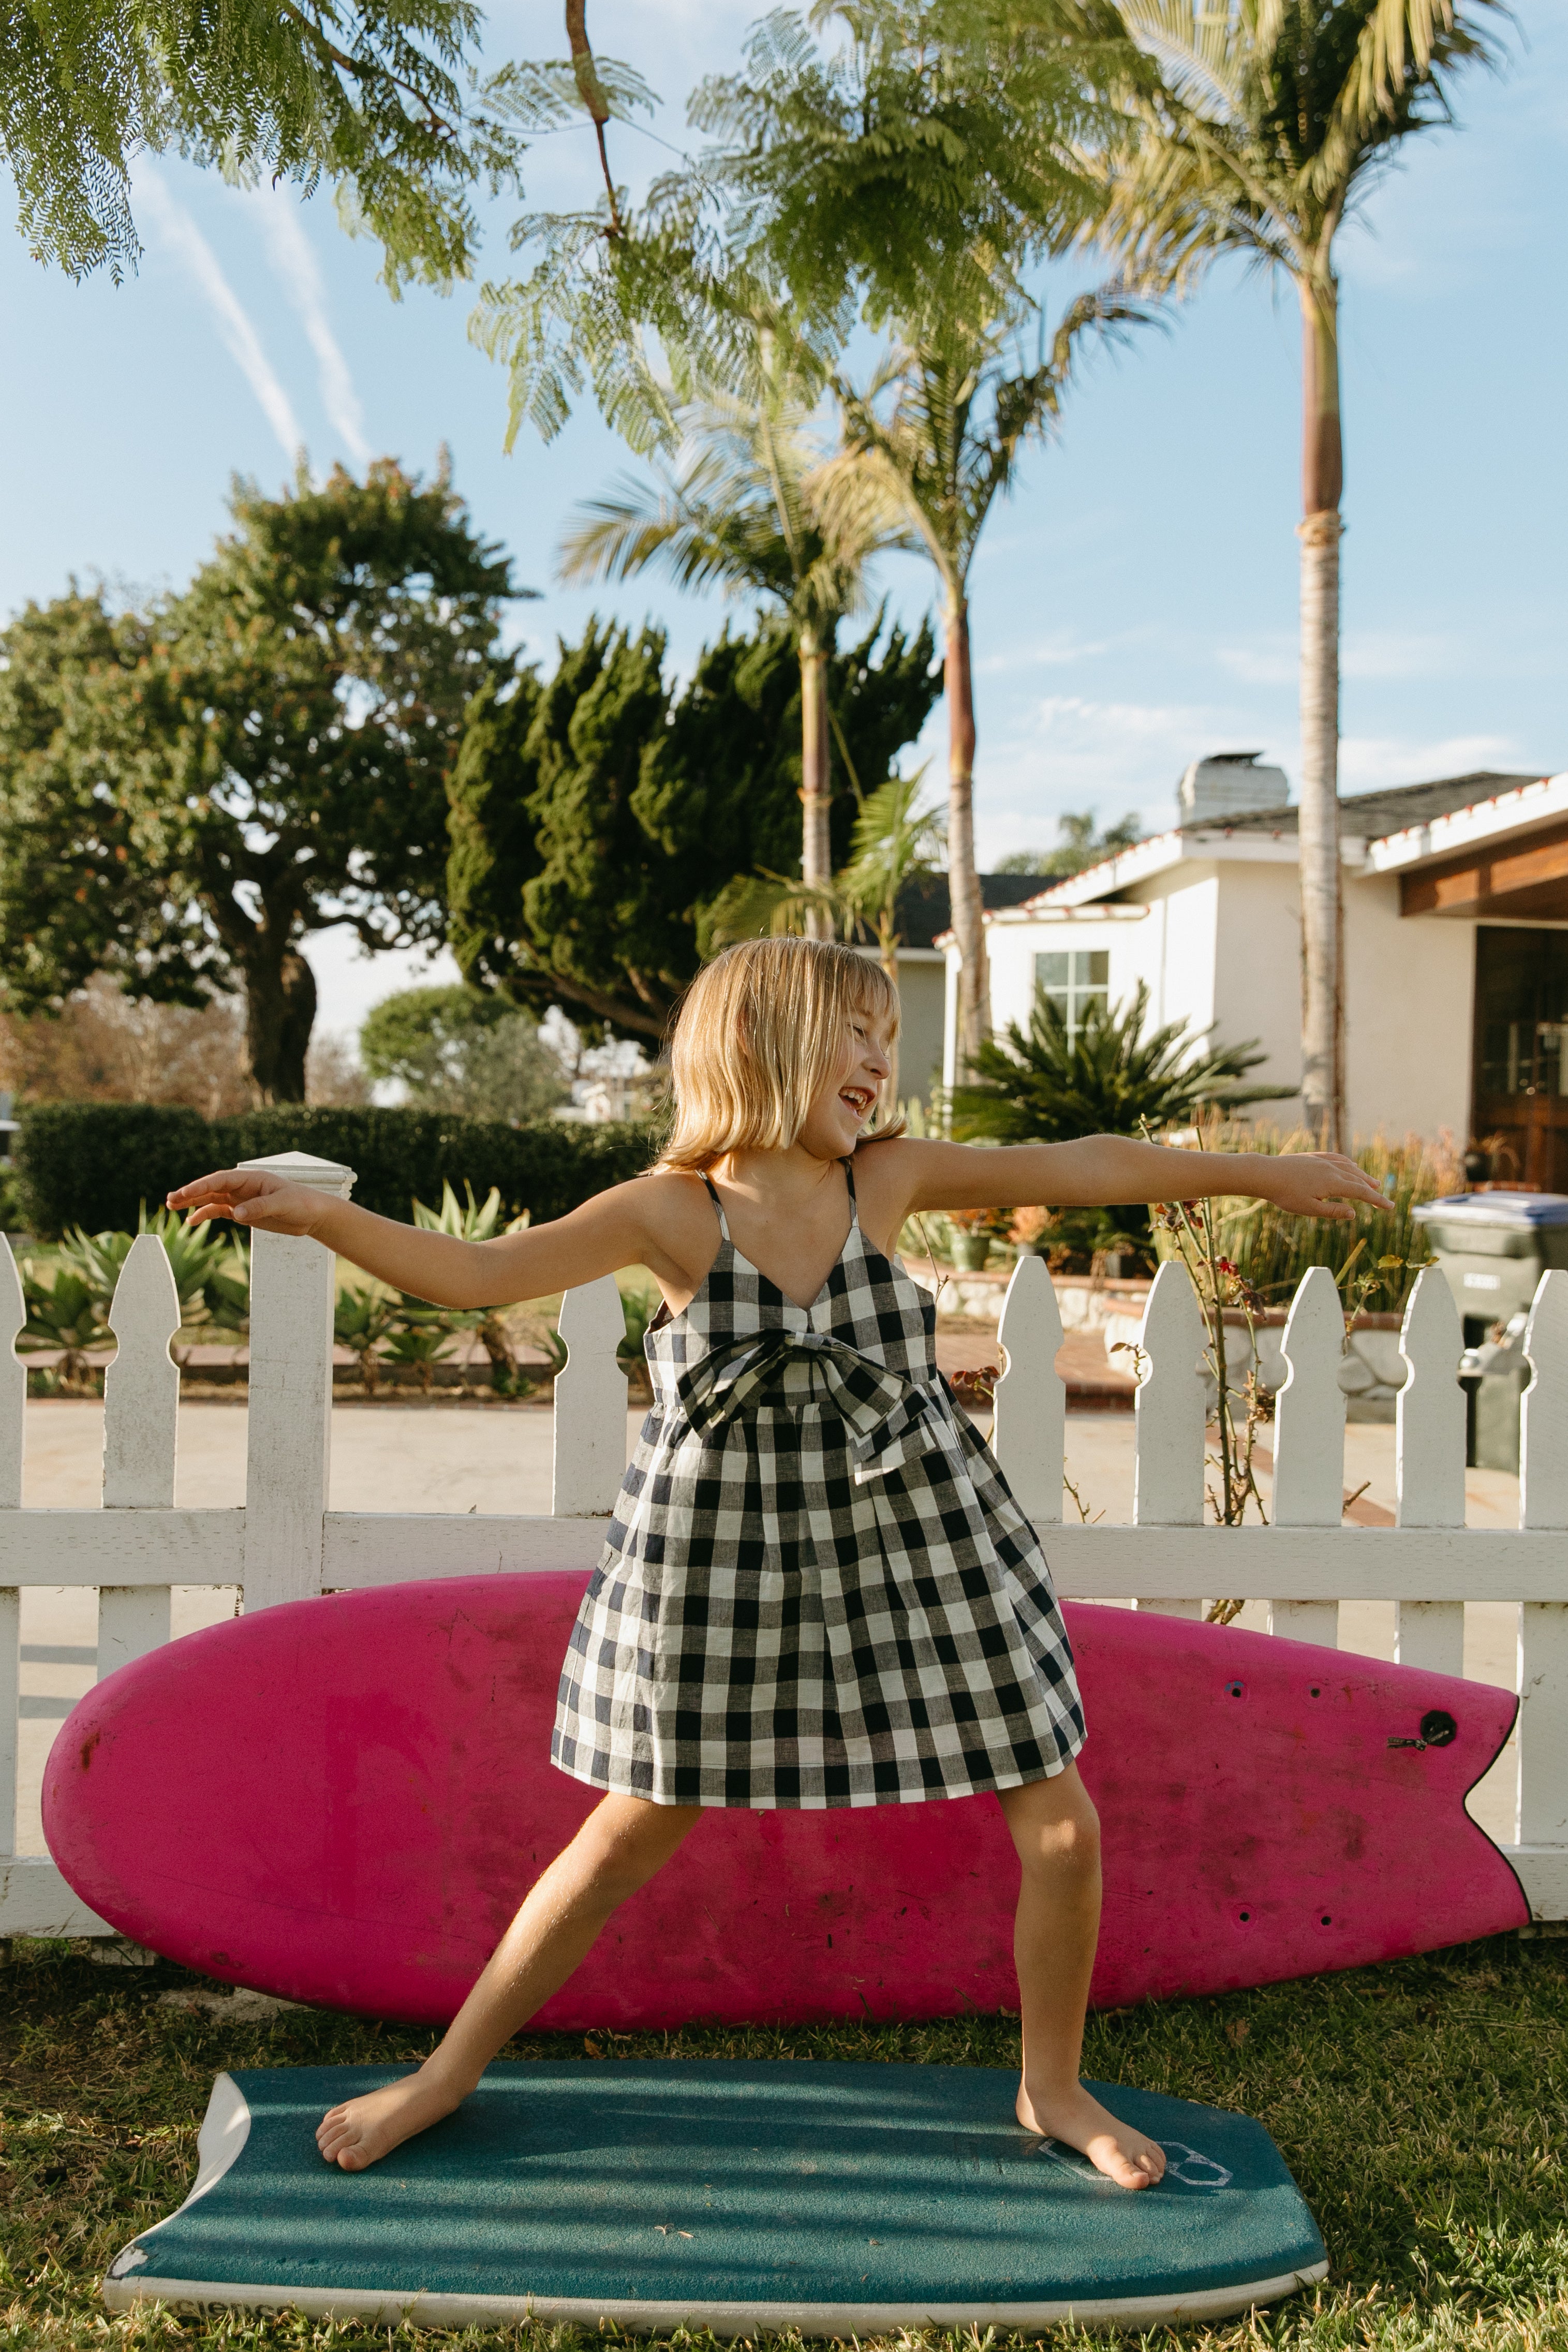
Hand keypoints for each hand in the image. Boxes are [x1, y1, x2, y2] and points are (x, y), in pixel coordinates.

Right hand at [166, 1168, 324, 1237]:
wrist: (313, 1215)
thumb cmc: (302, 1204)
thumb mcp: (283, 1205)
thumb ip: (260, 1208)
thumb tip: (236, 1214)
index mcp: (251, 1179)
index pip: (221, 1180)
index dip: (201, 1186)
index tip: (184, 1193)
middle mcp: (243, 1187)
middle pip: (211, 1187)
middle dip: (190, 1192)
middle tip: (170, 1200)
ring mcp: (241, 1199)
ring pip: (211, 1198)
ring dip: (193, 1202)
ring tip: (171, 1206)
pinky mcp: (243, 1212)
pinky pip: (219, 1211)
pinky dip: (205, 1214)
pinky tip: (191, 1221)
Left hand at [1259, 1152, 1389, 1220]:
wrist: (1266, 1174)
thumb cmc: (1285, 1194)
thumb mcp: (1309, 1208)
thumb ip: (1332, 1211)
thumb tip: (1353, 1214)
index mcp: (1333, 1183)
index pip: (1361, 1193)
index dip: (1377, 1200)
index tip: (1390, 1207)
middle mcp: (1332, 1169)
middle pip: (1358, 1180)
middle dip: (1373, 1190)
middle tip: (1384, 1200)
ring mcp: (1323, 1161)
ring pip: (1350, 1167)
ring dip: (1363, 1176)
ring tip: (1373, 1183)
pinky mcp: (1314, 1157)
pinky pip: (1337, 1158)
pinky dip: (1348, 1163)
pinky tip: (1351, 1165)